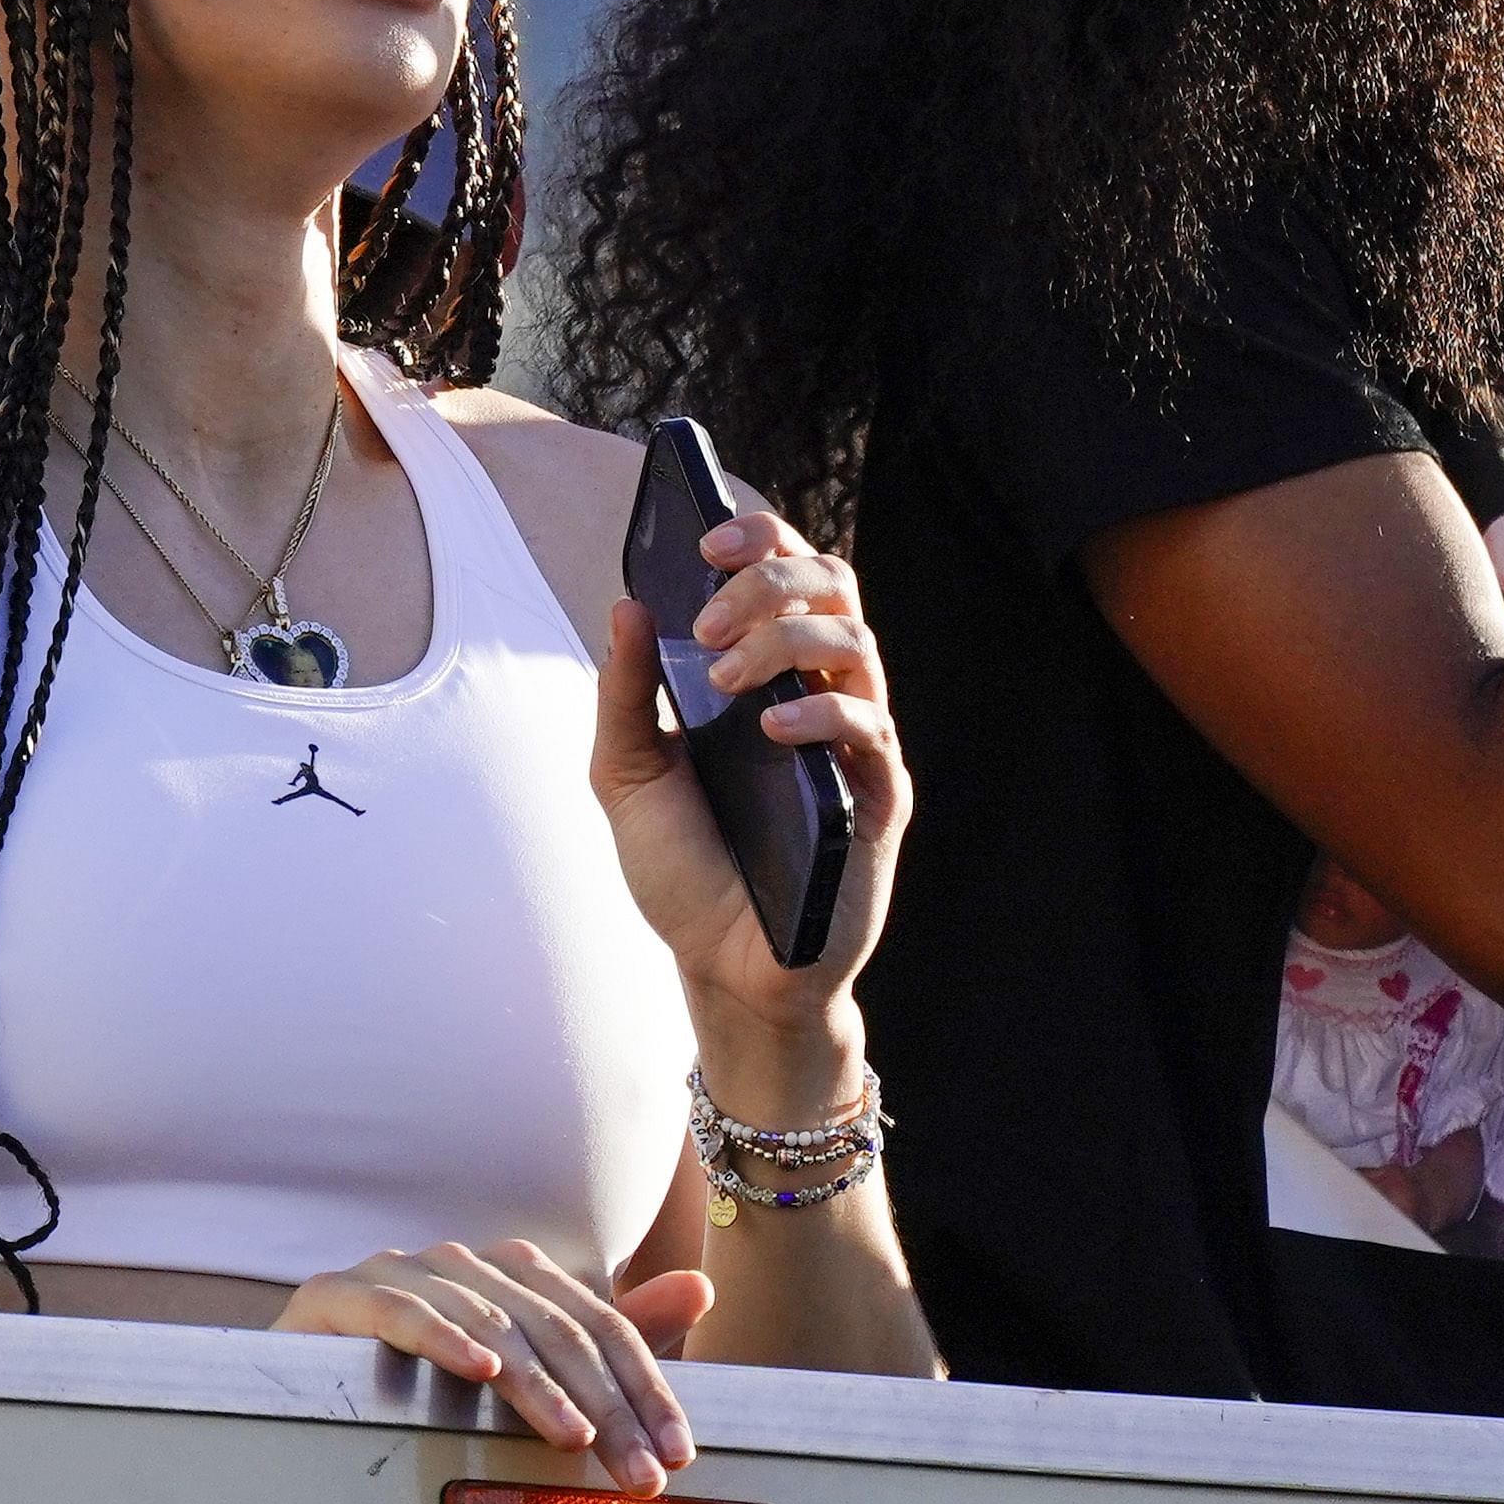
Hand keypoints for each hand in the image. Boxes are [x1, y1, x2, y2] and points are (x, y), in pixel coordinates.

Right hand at [268, 1240, 705, 1491]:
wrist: (307, 1372)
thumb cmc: (423, 1372)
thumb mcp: (530, 1362)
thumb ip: (610, 1334)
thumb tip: (699, 1287)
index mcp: (510, 1271)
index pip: (598, 1322)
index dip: (645, 1386)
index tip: (677, 1454)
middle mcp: (461, 1261)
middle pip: (553, 1326)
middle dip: (606, 1406)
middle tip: (637, 1472)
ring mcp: (400, 1270)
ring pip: (488, 1320)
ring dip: (538, 1385)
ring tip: (573, 1437)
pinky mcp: (340, 1293)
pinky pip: (399, 1309)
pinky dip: (442, 1337)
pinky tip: (479, 1370)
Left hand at [592, 503, 907, 1032]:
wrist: (718, 965)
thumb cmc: (682, 867)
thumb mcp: (627, 772)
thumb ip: (625, 692)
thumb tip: (626, 606)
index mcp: (766, 675)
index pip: (788, 575)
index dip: (760, 538)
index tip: (705, 541)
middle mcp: (818, 696)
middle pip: (836, 588)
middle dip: (773, 577)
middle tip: (710, 618)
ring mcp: (855, 745)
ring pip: (859, 647)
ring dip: (787, 642)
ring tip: (726, 682)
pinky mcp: (878, 800)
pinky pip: (874, 732)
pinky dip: (824, 713)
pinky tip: (774, 727)